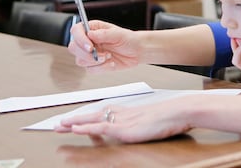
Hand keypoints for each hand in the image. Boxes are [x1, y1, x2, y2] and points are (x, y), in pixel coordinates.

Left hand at [55, 98, 193, 142]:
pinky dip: (87, 128)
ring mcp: (123, 121)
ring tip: (60, 126)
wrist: (181, 111)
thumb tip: (140, 128)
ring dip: (75, 123)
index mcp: (130, 112)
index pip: (103, 113)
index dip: (88, 116)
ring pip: (93, 121)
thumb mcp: (155, 119)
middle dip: (76, 119)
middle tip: (59, 123)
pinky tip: (76, 129)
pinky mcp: (125, 129)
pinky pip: (101, 128)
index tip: (76, 119)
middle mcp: (123, 114)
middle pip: (94, 115)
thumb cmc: (173, 116)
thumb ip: (143, 123)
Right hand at [67, 20, 140, 72]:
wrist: (137, 51)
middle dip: (85, 53)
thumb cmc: (129, 39)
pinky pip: (90, 70)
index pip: (76, 31)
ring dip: (95, 61)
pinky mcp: (94, 65)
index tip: (90, 46)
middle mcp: (88, 41)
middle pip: (73, 47)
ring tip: (109, 56)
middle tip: (100, 54)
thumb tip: (90, 34)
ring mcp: (90, 54)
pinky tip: (111, 63)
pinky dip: (101, 68)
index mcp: (92, 29)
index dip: (79, 39)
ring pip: (80, 60)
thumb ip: (104, 34)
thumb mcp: (119, 34)